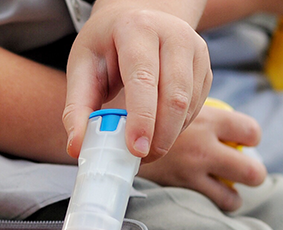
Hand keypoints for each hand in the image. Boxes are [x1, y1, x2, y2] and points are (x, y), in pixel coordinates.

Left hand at [64, 2, 211, 163]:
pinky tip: (158, 130)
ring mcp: (195, 50)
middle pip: (175, 95)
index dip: (142, 117)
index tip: (135, 149)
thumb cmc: (106, 45)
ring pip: (189, 105)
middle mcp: (173, 34)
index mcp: (137, 28)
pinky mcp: (205, 67)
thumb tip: (77, 147)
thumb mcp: (82, 66)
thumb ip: (77, 107)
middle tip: (140, 158)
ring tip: (144, 148)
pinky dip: (177, 127)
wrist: (135, 19)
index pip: (143, 78)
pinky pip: (196, 107)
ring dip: (168, 135)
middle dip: (159, 135)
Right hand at [136, 105, 265, 210]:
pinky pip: (209, 204)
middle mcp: (205, 147)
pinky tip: (203, 197)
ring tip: (224, 190)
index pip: (250, 131)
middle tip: (241, 171)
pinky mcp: (179, 189)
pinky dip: (212, 204)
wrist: (109, 134)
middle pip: (251, 170)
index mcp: (208, 119)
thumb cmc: (139, 112)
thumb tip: (205, 112)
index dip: (250, 138)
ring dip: (232, 195)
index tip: (242, 141)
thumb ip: (191, 108)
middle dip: (251, 173)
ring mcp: (194, 172)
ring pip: (233, 197)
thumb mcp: (169, 101)